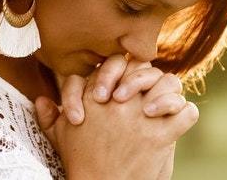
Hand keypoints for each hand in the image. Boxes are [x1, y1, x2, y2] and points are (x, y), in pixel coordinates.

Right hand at [34, 65, 198, 179]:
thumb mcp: (59, 136)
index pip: (119, 63)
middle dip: (149, 77)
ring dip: (170, 92)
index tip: (124, 87)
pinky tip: (177, 120)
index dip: (125, 70)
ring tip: (164, 105)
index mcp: (97, 96)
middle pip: (145, 69)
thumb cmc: (79, 162)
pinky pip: (185, 113)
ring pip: (169, 85)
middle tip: (147, 93)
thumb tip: (40, 99)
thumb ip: (50, 116)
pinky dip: (186, 114)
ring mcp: (142, 118)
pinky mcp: (160, 137)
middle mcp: (120, 102)